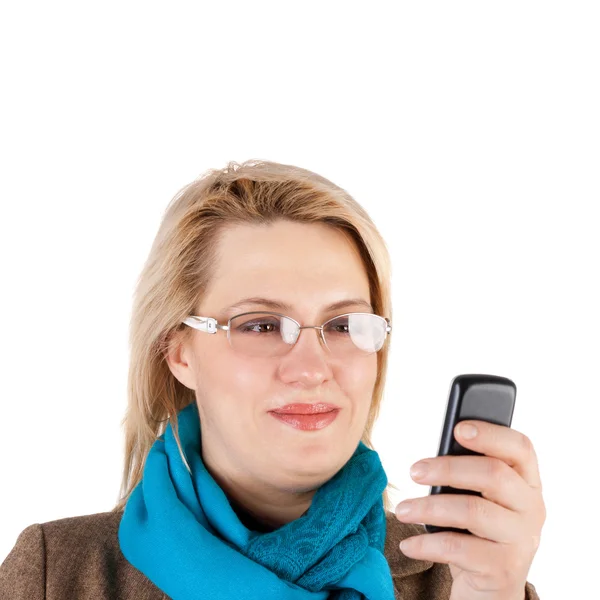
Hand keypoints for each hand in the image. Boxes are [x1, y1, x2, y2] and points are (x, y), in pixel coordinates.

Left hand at [394, 420, 545, 599]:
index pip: (520, 448)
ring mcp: (521, 540)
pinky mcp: (504, 569)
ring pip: (473, 511)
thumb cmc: (478, 530)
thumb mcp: (480, 497)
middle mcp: (531, 508)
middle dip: (447, 469)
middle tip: (414, 471)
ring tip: (401, 510)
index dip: (491, 434)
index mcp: (527, 481)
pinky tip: (409, 544)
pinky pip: (459, 549)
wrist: (491, 587)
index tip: (458, 428)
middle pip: (493, 475)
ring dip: (429, 508)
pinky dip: (427, 544)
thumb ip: (469, 474)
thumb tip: (432, 459)